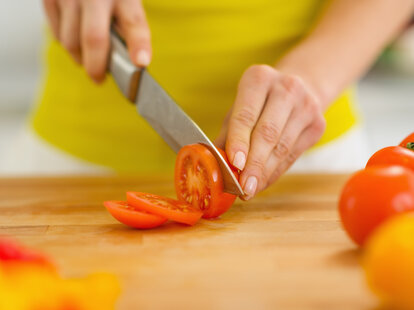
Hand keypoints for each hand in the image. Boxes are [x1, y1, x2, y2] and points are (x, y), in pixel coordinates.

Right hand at [43, 0, 151, 82]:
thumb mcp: (124, 2)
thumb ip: (126, 27)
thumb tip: (127, 63)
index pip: (133, 21)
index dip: (138, 44)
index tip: (141, 63)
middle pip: (94, 38)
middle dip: (96, 66)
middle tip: (99, 79)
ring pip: (71, 43)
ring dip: (81, 59)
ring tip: (89, 58)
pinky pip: (57, 36)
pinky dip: (68, 45)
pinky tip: (76, 39)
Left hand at [216, 65, 325, 199]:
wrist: (301, 86)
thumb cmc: (259, 102)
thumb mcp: (239, 108)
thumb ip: (227, 135)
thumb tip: (213, 165)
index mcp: (259, 78)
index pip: (246, 115)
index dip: (239, 142)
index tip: (235, 164)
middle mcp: (286, 88)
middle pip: (267, 133)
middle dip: (254, 165)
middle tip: (243, 187)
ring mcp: (306, 106)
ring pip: (282, 148)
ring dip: (264, 173)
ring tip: (250, 190)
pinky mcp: (318, 124)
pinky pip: (292, 155)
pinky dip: (275, 172)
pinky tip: (263, 182)